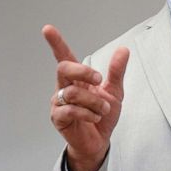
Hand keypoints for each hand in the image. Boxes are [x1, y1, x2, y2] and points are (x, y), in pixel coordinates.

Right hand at [42, 25, 128, 170]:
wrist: (99, 141)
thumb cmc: (102, 115)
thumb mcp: (115, 92)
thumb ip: (116, 72)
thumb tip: (123, 49)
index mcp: (77, 78)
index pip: (64, 56)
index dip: (56, 43)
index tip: (47, 29)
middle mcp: (64, 87)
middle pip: (63, 68)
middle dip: (83, 71)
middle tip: (100, 80)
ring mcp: (58, 102)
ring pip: (72, 92)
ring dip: (94, 101)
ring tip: (103, 110)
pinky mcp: (58, 118)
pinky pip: (70, 110)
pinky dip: (87, 113)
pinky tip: (94, 118)